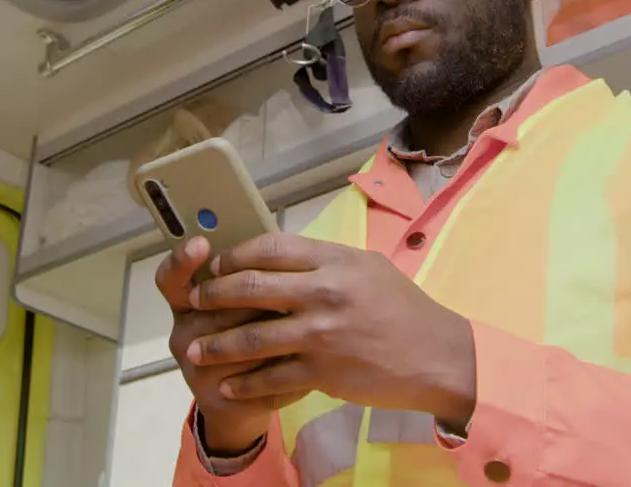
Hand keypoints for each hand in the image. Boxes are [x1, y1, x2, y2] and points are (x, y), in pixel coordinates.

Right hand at [155, 237, 308, 454]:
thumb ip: (250, 279)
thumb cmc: (251, 338)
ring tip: (311, 328)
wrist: (239, 406)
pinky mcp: (215, 399)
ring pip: (241, 341)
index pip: (171, 278)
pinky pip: (258, 378)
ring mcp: (195, 370)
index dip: (182, 261)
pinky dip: (289, 370)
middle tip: (293, 297)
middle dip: (259, 301)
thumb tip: (276, 249)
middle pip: (217, 307)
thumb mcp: (244, 304)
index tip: (201, 243)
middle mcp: (183, 335)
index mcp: (187, 305)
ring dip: (281, 334)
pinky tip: (311, 365)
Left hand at [185, 234, 475, 427]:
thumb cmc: (403, 310)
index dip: (234, 255)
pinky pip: (271, 376)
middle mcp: (323, 292)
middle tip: (194, 301)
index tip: (216, 265)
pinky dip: (244, 382)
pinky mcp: (322, 371)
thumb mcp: (367, 269)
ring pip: (252, 336)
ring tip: (194, 348)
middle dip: (213, 295)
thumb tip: (283, 258)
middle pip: (250, 287)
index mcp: (334, 260)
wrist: (436, 356)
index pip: (269, 248)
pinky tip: (228, 384)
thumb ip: (325, 262)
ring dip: (217, 343)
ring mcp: (320, 333)